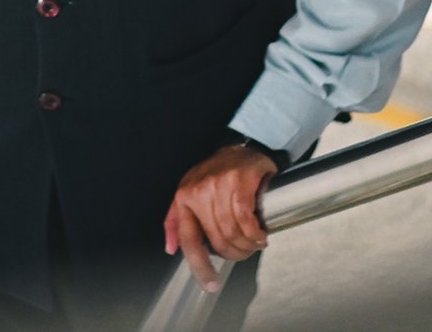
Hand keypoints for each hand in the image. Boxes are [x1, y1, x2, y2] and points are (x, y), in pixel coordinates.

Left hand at [162, 145, 276, 291]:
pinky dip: (254, 233)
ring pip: (232, 231)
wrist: (242, 147)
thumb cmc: (217, 174)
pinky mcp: (239, 181)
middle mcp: (198, 192)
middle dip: (234, 254)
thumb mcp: (191, 192)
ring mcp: (218, 185)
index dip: (200, 266)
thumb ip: (176, 220)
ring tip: (254, 244)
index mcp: (184, 198)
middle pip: (217, 240)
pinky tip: (260, 235)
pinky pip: (245, 219)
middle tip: (245, 253)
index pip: (189, 240)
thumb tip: (170, 249)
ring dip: (247, 245)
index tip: (210, 284)